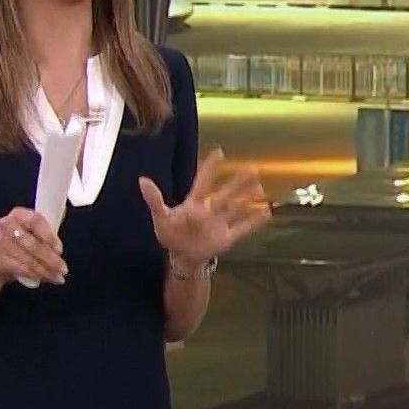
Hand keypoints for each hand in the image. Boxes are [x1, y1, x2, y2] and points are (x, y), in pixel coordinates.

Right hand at [0, 208, 65, 285]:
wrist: (0, 260)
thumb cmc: (21, 243)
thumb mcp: (35, 232)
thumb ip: (47, 234)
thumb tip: (58, 249)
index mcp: (19, 214)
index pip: (36, 221)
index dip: (49, 236)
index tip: (59, 249)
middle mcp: (7, 225)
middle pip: (32, 243)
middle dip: (50, 258)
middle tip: (62, 268)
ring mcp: (0, 242)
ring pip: (27, 259)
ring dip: (45, 269)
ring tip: (56, 276)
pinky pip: (19, 268)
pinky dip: (34, 275)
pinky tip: (45, 278)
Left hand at [139, 148, 271, 268]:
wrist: (181, 256)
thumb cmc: (170, 234)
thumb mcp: (160, 216)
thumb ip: (154, 199)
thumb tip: (142, 180)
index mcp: (194, 203)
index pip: (204, 182)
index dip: (210, 168)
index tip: (219, 152)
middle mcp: (210, 210)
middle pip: (226, 194)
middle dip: (238, 183)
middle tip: (252, 168)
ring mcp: (219, 223)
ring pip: (236, 208)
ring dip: (247, 199)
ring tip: (260, 188)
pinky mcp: (226, 237)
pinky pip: (243, 228)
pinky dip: (254, 221)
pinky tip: (266, 212)